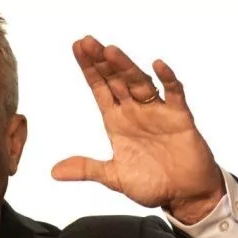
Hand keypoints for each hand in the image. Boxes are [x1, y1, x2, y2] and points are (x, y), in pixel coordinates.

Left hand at [51, 36, 225, 224]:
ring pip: (140, 82)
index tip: (77, 47)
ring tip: (110, 51)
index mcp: (117, 121)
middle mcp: (135, 111)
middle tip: (87, 42)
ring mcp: (158, 112)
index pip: (100, 88)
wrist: (184, 195)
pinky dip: (167, 80)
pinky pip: (173, 94)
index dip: (89, 69)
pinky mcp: (180, 118)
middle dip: (101, 61)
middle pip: (116, 80)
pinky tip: (157, 65)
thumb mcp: (113, 177)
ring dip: (125, 66)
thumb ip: (86, 169)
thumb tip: (54, 172)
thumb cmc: (152, 183)